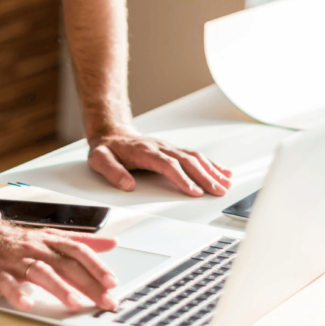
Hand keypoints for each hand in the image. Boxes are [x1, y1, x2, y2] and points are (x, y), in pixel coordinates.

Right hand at [0, 219, 118, 310]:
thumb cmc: (16, 240)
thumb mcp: (51, 236)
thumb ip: (81, 241)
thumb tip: (111, 243)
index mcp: (50, 241)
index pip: (78, 251)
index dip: (97, 266)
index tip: (113, 282)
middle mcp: (36, 249)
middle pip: (65, 264)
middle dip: (88, 283)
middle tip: (105, 301)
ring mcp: (15, 260)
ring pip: (40, 272)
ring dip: (58, 288)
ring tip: (74, 303)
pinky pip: (6, 282)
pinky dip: (17, 292)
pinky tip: (27, 303)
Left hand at [88, 130, 232, 196]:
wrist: (112, 133)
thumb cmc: (107, 149)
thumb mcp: (99, 159)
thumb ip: (112, 171)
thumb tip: (127, 185)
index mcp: (145, 151)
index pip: (167, 165)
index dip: (182, 178)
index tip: (194, 192)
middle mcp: (161, 148)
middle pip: (187, 161)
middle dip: (205, 177)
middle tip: (218, 191)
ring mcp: (169, 148)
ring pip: (194, 157)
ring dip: (211, 170)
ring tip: (225, 184)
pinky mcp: (173, 151)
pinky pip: (195, 156)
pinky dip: (211, 164)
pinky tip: (223, 172)